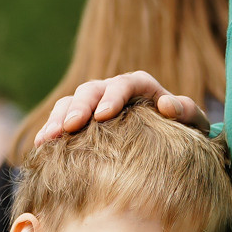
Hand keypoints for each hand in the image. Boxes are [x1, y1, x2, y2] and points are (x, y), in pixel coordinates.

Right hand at [35, 73, 210, 146]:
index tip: (103, 116)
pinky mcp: (79, 121)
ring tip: (47, 139)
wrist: (165, 147)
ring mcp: (93, 104)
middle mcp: (113, 91)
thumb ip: (188, 112)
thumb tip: (167, 105)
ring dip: (57, 120)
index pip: (126, 84)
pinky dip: (49, 131)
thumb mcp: (191, 124)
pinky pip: (60, 120)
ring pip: (70, 103)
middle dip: (79, 108)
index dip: (113, 97)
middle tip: (69, 127)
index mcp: (140, 86)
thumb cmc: (180, 134)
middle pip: (92, 90)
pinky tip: (39, 147)